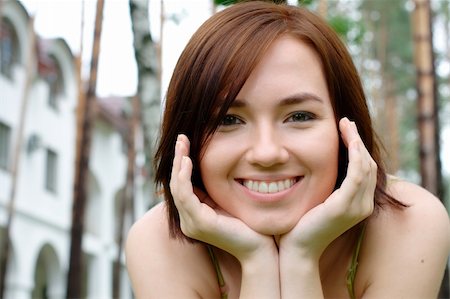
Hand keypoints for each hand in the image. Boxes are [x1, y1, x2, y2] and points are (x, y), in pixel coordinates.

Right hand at [170, 134, 276, 262]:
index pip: (182, 185)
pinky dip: (184, 176)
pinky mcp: (199, 222)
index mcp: (195, 215)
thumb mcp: (230, 201)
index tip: (186, 142)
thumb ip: (219, 189)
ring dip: (179, 163)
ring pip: (177, 187)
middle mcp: (189, 220)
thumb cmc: (250, 225)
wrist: (261, 249)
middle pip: (176, 184)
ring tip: (183, 144)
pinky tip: (189, 160)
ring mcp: (192, 223)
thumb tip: (217, 166)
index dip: (182, 163)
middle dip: (178, 159)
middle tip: (181, 137)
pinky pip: (185, 195)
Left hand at [279, 117, 376, 259]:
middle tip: (345, 122)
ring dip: (356, 142)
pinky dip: (355, 155)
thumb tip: (317, 165)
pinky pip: (356, 175)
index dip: (357, 147)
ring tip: (345, 125)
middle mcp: (363, 205)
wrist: (297, 249)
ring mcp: (357, 206)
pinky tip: (349, 141)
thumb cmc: (302, 225)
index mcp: (358, 203)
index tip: (345, 129)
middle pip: (368, 164)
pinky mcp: (345, 206)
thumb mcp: (318, 201)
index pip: (364, 169)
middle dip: (357, 140)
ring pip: (364, 166)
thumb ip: (325, 186)